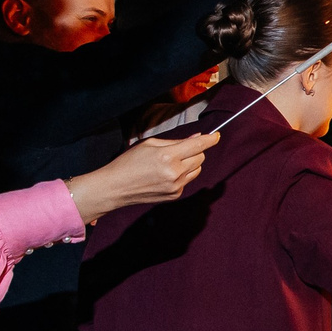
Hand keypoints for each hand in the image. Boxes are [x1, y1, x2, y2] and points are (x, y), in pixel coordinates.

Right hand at [62, 130, 219, 222]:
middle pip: (200, 158)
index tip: (216, 135)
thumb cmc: (129, 162)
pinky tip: (165, 174)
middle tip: (182, 149)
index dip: (210, 139)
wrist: (115, 187)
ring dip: (191, 163)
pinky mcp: (175, 195)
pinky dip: (182, 174)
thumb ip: (176, 141)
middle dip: (196, 151)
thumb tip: (197, 137)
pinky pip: (188, 180)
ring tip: (171, 162)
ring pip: (197, 170)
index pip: (198, 145)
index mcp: (168, 156)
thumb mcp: (149, 144)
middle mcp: (175, 173)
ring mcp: (176, 186)